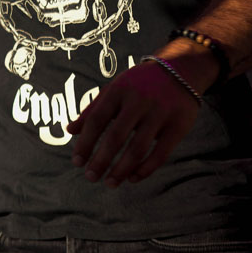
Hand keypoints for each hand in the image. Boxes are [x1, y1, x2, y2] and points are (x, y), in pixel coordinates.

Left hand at [67, 59, 200, 186]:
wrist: (181, 70)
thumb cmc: (139, 84)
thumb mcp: (115, 89)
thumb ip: (93, 109)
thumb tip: (70, 131)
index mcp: (119, 90)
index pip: (97, 119)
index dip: (85, 142)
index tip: (76, 162)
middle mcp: (138, 100)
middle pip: (115, 136)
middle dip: (101, 160)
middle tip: (90, 177)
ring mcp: (159, 113)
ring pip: (137, 149)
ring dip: (121, 170)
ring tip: (109, 182)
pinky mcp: (178, 126)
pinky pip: (160, 154)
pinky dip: (145, 170)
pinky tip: (132, 178)